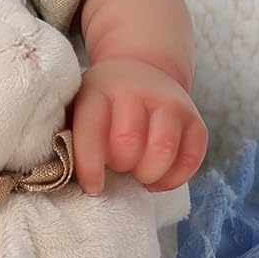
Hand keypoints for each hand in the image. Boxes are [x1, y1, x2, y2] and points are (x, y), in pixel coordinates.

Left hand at [69, 57, 207, 195]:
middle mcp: (136, 92)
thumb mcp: (80, 106)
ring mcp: (170, 103)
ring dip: (148, 174)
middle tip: (117, 167)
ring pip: (163, 150)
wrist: (142, 70)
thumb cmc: (103, 102)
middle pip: (128, 143)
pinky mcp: (195, 120)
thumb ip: (72, 135)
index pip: (91, 131)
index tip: (92, 187)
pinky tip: (159, 177)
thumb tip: (63, 174)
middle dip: (120, 166)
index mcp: (98, 90)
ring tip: (138, 174)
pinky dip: (174, 178)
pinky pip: (192, 158)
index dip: (90, 167)